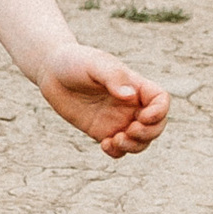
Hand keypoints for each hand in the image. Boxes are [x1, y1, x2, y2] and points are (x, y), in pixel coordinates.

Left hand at [36, 50, 168, 159]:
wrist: (51, 71)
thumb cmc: (76, 61)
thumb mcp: (95, 64)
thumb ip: (113, 78)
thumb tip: (131, 96)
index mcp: (135, 85)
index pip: (161, 101)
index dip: (159, 112)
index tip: (142, 116)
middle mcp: (130, 105)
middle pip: (156, 126)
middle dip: (148, 134)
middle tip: (129, 131)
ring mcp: (118, 120)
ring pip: (140, 141)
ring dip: (134, 146)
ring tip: (114, 140)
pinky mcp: (102, 131)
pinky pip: (118, 149)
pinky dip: (117, 152)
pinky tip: (104, 144)